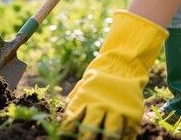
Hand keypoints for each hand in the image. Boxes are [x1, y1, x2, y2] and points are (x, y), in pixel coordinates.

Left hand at [60, 11, 167, 138]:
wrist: (122, 63)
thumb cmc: (98, 76)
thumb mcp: (83, 84)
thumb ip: (75, 99)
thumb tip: (66, 113)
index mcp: (84, 98)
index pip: (72, 119)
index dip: (67, 130)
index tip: (62, 137)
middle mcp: (99, 104)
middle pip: (90, 129)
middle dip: (85, 139)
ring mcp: (117, 109)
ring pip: (110, 133)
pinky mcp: (133, 112)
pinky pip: (129, 131)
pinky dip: (125, 139)